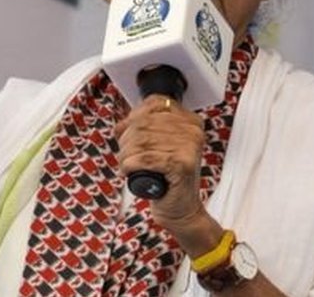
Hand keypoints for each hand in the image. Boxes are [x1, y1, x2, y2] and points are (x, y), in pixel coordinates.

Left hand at [115, 95, 206, 231]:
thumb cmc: (168, 179)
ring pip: (140, 140)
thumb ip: (143, 129)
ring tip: (128, 166)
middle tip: (125, 156)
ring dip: (125, 155)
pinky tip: (131, 172)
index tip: (125, 132)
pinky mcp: (182, 165)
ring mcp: (190, 147)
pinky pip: (144, 158)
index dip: (132, 117)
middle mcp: (193, 130)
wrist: (182, 210)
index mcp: (190, 121)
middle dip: (125, 140)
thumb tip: (121, 124)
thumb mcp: (157, 147)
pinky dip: (130, 166)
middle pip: (142, 123)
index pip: (154, 103)